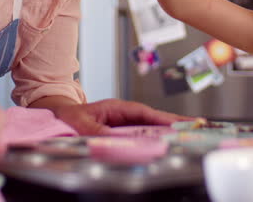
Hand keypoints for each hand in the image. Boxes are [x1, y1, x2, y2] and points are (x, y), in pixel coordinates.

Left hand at [52, 98, 189, 134]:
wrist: (60, 117)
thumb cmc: (69, 116)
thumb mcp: (81, 123)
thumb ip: (96, 132)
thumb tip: (111, 140)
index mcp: (116, 108)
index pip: (143, 112)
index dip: (161, 118)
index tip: (177, 123)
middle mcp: (123, 114)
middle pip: (151, 118)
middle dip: (172, 122)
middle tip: (193, 126)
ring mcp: (123, 123)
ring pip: (148, 126)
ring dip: (166, 131)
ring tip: (186, 134)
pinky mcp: (121, 132)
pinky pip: (140, 135)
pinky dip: (153, 138)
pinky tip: (164, 144)